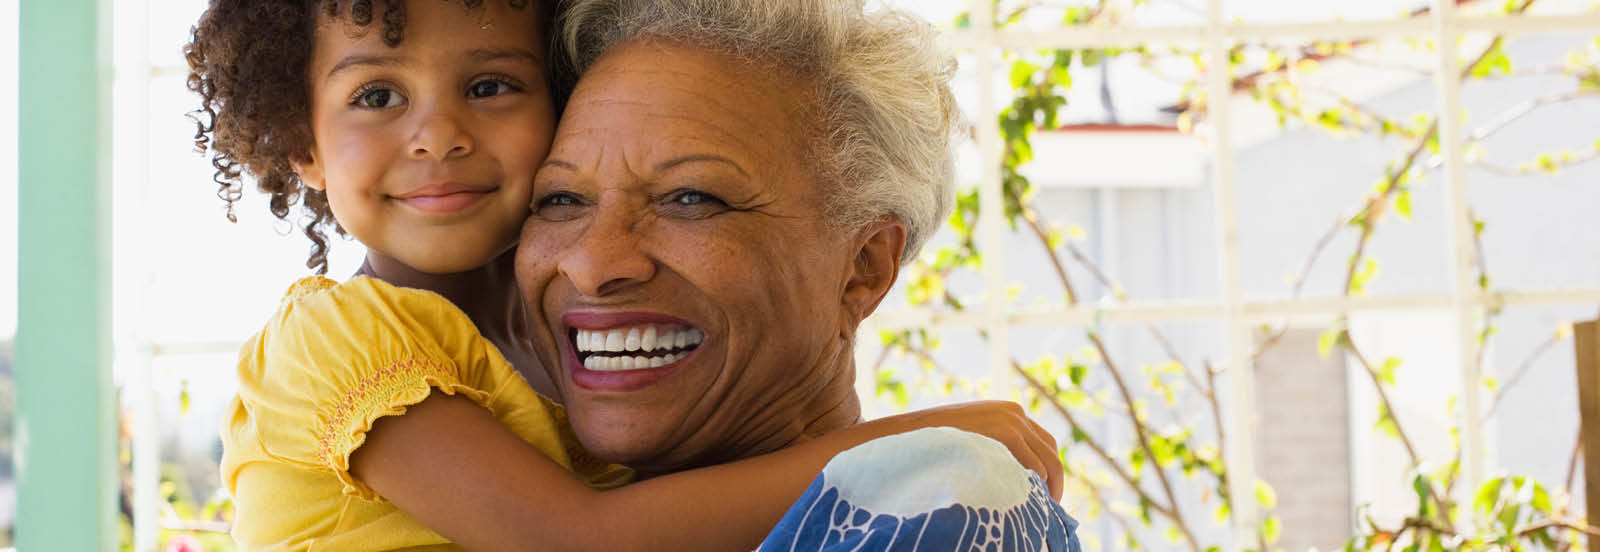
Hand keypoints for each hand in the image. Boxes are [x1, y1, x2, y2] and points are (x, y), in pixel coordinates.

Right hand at [868, 400, 1062, 499]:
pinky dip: (1036, 484)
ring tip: (1040, 510)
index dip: (1050, 471)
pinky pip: (1034, 465)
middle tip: (1050, 507)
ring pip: (1047, 461)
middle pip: (1051, 452)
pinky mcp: (1006, 432)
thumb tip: (1017, 475)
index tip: (1047, 495)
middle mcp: (1015, 413)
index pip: (1044, 444)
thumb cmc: (933, 443)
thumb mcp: (971, 438)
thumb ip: (994, 446)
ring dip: (1047, 487)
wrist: (908, 435)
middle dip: (1055, 481)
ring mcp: (1011, 420)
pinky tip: (1028, 500)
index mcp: (1008, 412)